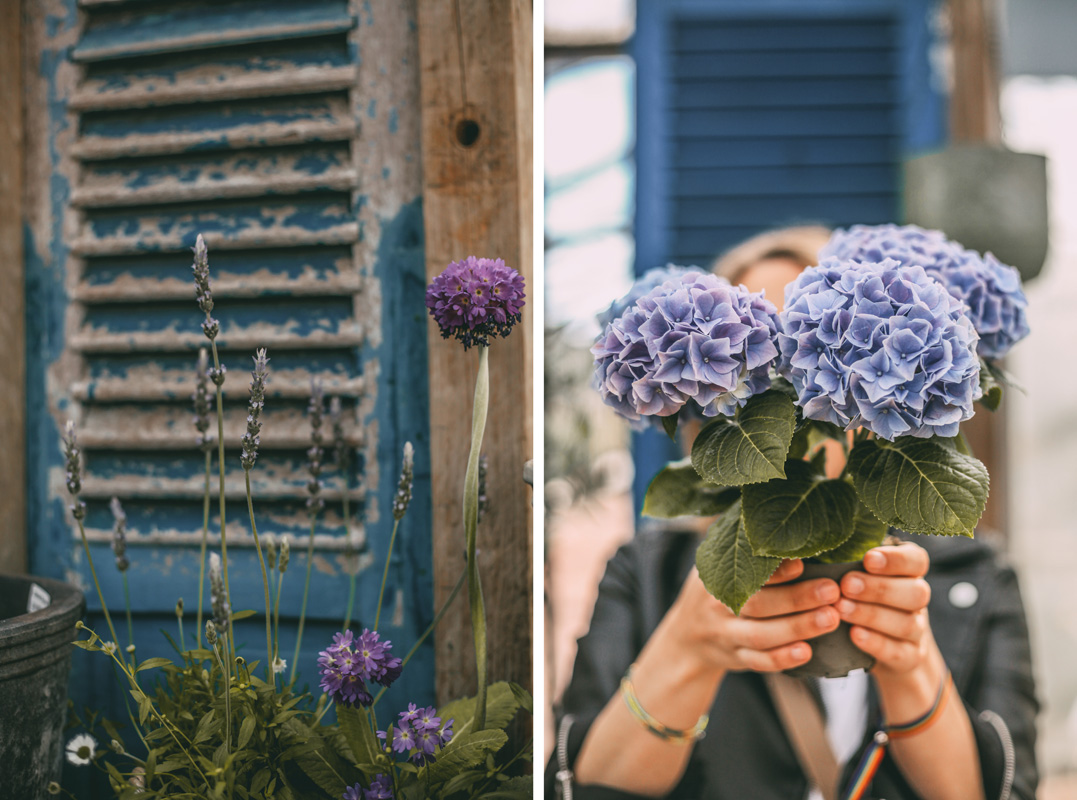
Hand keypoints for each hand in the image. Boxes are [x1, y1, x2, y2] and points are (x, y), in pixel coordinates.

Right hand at [665, 559, 841, 675]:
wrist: (685, 639)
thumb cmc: (711, 592)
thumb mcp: (714, 564)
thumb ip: (740, 546)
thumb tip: (778, 514)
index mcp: (715, 577)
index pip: (744, 570)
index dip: (774, 569)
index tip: (802, 562)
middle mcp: (718, 606)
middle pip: (758, 604)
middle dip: (797, 598)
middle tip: (832, 591)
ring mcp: (726, 635)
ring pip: (762, 635)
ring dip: (798, 628)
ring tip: (831, 618)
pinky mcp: (736, 658)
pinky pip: (759, 661)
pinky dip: (782, 659)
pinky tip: (807, 653)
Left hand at [836, 542, 936, 679]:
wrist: (885, 646)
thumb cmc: (860, 596)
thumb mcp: (857, 574)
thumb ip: (847, 562)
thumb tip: (811, 550)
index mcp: (909, 572)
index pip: (916, 561)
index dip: (896, 560)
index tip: (868, 559)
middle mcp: (917, 598)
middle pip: (915, 592)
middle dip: (879, 588)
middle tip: (846, 585)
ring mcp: (918, 630)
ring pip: (907, 623)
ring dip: (872, 615)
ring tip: (841, 609)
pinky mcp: (910, 656)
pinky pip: (899, 652)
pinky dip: (876, 643)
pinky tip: (854, 635)